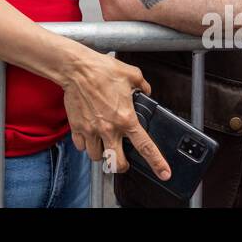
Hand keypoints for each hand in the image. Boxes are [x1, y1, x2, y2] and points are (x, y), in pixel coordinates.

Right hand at [61, 47, 170, 180]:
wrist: (76, 68)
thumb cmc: (101, 70)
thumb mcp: (131, 74)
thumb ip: (143, 84)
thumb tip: (147, 90)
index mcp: (125, 118)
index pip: (145, 146)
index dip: (157, 163)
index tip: (164, 173)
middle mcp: (109, 128)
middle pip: (117, 163)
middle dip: (122, 166)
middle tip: (123, 160)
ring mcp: (91, 130)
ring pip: (97, 157)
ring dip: (102, 155)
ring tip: (104, 146)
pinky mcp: (77, 128)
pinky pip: (81, 147)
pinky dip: (85, 145)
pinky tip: (89, 137)